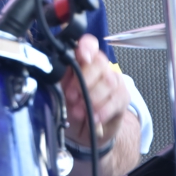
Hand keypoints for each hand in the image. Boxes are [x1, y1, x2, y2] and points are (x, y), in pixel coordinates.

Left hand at [61, 33, 128, 148]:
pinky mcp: (122, 97)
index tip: (82, 56)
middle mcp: (100, 67)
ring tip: (80, 110)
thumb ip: (57, 78)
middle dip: (84, 80)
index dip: (87, 47)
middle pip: (99, 62)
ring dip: (92, 97)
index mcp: (82, 61)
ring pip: (109, 81)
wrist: (83, 130)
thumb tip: (52, 70)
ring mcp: (113, 81)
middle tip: (72, 96)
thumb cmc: (69, 106)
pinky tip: (94, 117)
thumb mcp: (58, 91)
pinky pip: (117, 99)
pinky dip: (103, 109)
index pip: (89, 44)